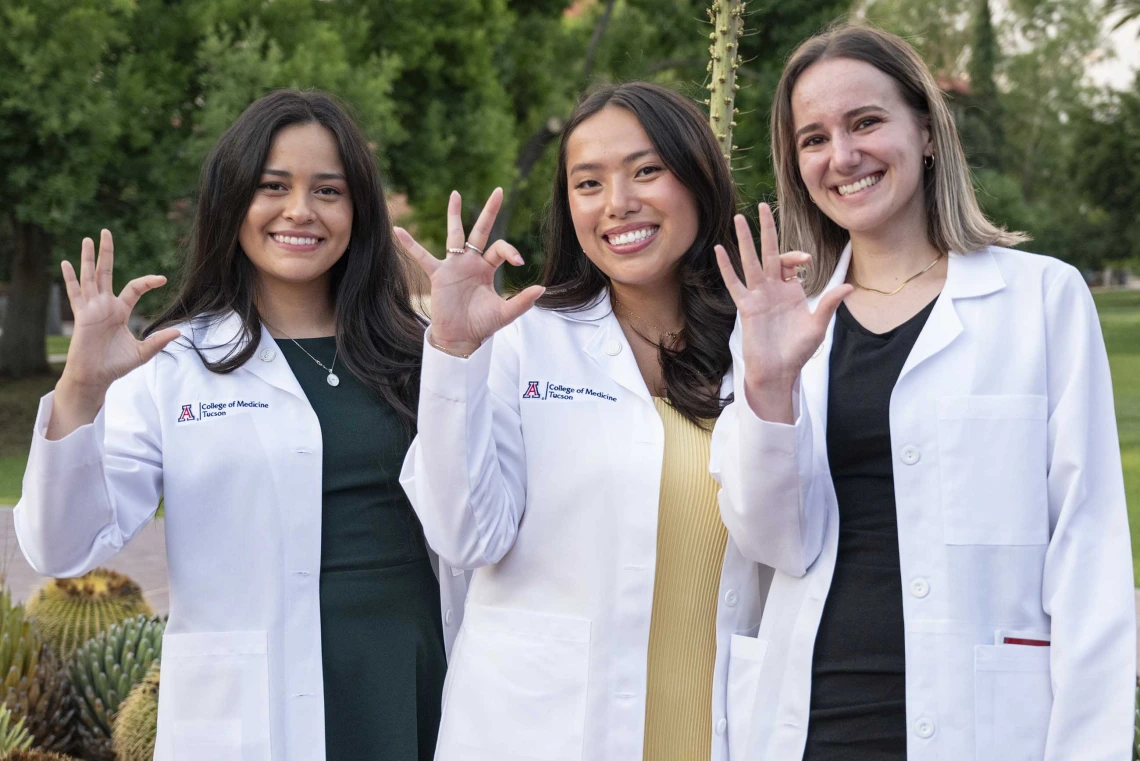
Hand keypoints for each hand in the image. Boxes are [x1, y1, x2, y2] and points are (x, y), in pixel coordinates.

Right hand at [57, 230, 180, 399]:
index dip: (147, 282)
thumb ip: (158, 341)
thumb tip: (179, 332)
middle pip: (105, 272)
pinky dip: (70, 279)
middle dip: (106, 253)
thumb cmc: (116, 365)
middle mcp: (104, 305)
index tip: (162, 279)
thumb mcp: (142, 352)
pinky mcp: (81, 315)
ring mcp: (91, 308)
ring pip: (89, 277)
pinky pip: (74, 294)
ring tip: (87, 239)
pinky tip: (66, 263)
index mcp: (119, 311)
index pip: (134, 288)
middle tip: (106, 232)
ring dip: (87, 258)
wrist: (95, 377)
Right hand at [395, 188, 544, 355]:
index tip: (518, 262)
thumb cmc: (482, 325)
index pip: (500, 248)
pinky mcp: (438, 274)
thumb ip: (522, 302)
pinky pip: (421, 256)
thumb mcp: (505, 314)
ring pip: (455, 235)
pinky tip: (397, 229)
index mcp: (487, 269)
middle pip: (481, 231)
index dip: (510, 251)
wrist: (460, 338)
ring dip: (454, 215)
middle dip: (490, 212)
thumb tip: (542, 288)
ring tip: (455, 194)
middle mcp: (471, 262)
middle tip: (499, 191)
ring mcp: (454, 266)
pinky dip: (410, 244)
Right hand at [715, 203, 851, 421]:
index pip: (791, 262)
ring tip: (739, 218)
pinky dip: (726, 268)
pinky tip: (719, 251)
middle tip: (763, 205)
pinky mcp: (746, 307)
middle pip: (769, 252)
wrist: (778, 371)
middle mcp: (773, 289)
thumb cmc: (797, 351)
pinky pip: (735, 284)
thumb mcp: (818, 326)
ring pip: (750, 261)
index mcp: (791, 291)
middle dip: (767, 229)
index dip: (797, 256)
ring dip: (745, 240)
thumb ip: (829, 304)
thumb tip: (849, 287)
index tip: (805, 260)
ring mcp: (758, 296)